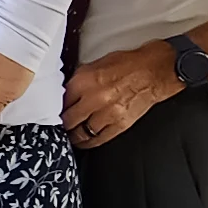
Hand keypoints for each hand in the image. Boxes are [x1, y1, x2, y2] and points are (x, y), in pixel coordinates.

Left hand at [63, 42, 180, 149]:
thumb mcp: (94, 65)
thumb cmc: (128, 64)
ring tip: (70, 136)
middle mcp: (94, 99)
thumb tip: (65, 94)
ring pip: (81, 133)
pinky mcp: (121, 124)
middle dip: (62, 124)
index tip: (51, 112)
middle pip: (68, 120)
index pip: (59, 102)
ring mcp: (108, 113)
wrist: (156, 70)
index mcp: (84, 81)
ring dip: (73, 136)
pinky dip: (90, 142)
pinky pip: (99, 139)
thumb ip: (77, 82)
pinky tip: (85, 142)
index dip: (54, 109)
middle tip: (59, 126)